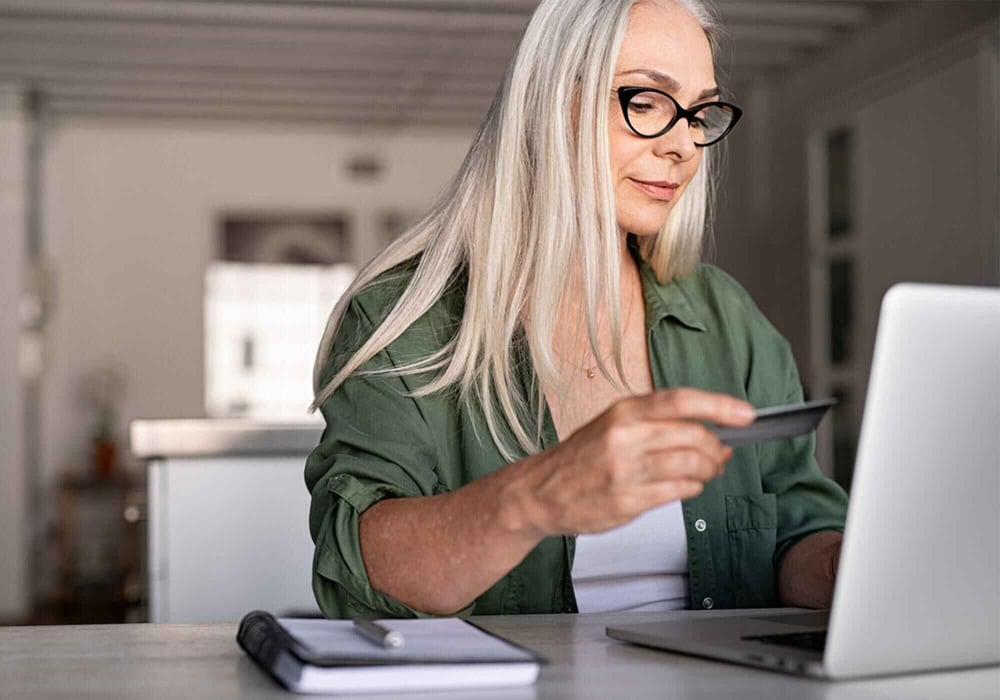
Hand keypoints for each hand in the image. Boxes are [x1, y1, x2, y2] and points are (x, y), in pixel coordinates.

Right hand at [499, 388, 754, 536]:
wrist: (540, 492)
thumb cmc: (579, 458)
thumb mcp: (612, 424)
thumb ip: (655, 423)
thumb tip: (709, 427)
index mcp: (623, 412)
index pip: (681, 401)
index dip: (720, 406)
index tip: (745, 414)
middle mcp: (624, 437)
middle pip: (694, 436)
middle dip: (717, 447)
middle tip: (721, 454)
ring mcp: (626, 471)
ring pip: (691, 466)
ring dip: (709, 470)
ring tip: (706, 471)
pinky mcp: (628, 500)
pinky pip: (678, 491)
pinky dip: (692, 487)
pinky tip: (687, 485)